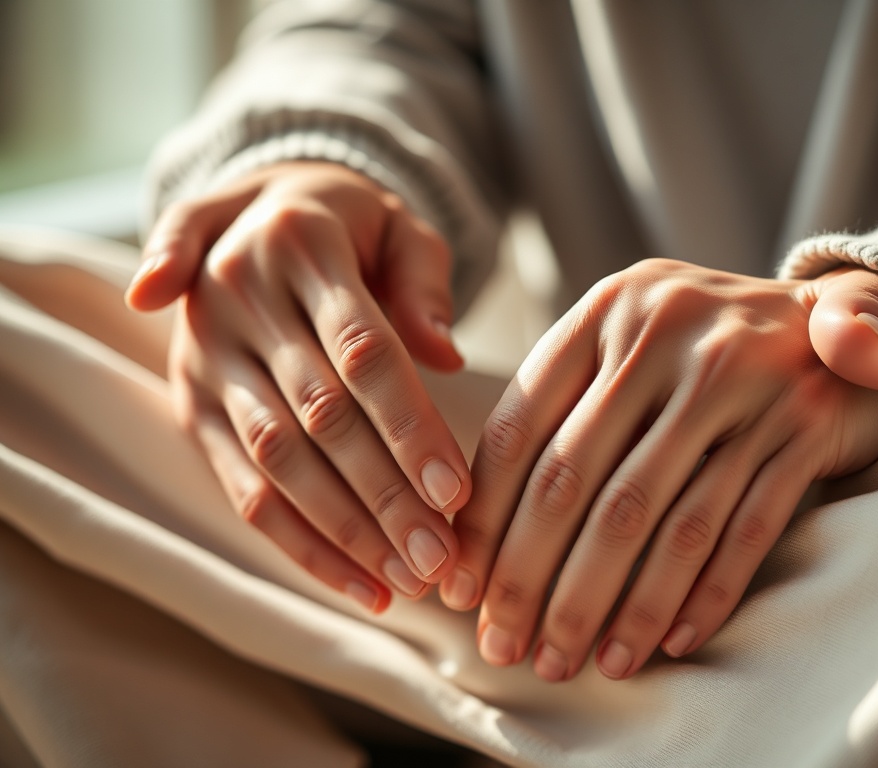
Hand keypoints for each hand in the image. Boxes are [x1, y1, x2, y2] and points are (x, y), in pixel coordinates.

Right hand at [126, 162, 470, 611]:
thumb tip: (448, 355)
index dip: (409, 425)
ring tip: (408, 579)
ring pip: (277, 460)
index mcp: (300, 243)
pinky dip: (301, 544)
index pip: (361, 350)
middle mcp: (238, 299)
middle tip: (441, 558)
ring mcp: (205, 357)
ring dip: (344, 531)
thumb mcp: (395, 224)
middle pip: (319, 416)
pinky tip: (360, 584)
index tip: (457, 492)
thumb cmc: (351, 225)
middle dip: (384, 495)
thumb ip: (422, 281)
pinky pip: (243, 487)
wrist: (257, 209)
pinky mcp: (192, 405)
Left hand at [440, 259, 877, 680]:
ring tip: (580, 662)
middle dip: (533, 579)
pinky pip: (746, 527)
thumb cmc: (699, 347)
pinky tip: (670, 644)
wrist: (831, 322)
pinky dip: (704, 592)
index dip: (486, 518)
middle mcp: (670, 337)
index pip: (520, 427)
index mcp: (607, 310)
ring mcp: (745, 383)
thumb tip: (462, 510)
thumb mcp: (626, 340)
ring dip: (616, 605)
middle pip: (578, 480)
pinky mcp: (806, 427)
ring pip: (660, 517)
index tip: (463, 590)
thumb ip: (560, 400)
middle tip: (508, 646)